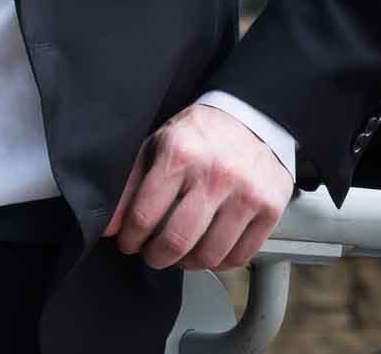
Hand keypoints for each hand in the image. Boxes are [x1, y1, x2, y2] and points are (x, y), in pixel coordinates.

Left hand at [104, 102, 291, 271]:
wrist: (251, 117)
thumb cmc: (200, 134)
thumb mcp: (158, 145)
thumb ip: (131, 183)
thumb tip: (110, 225)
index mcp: (181, 154)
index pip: (144, 215)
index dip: (130, 237)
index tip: (128, 242)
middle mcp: (215, 175)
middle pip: (176, 241)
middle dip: (156, 256)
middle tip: (152, 253)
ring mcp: (246, 194)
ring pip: (209, 255)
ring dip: (187, 263)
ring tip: (180, 253)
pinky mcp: (270, 209)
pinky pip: (240, 256)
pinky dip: (220, 262)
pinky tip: (208, 250)